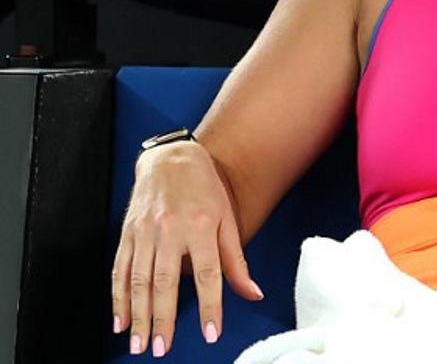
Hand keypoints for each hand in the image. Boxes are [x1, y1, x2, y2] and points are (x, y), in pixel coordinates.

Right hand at [112, 141, 262, 356]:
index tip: (211, 334)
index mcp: (200, 226)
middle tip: (162, 349)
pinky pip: (119, 270)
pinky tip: (119, 320)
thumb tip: (254, 293)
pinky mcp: (127, 234)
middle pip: (165, 283)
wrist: (171, 157)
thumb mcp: (227, 218)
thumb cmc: (204, 188)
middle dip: (163, 320)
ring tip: (140, 344)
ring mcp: (144, 232)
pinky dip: (117, 298)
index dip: (210, 306)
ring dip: (137, 316)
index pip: (207, 275)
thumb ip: (236, 261)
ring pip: (138, 281)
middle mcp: (169, 230)